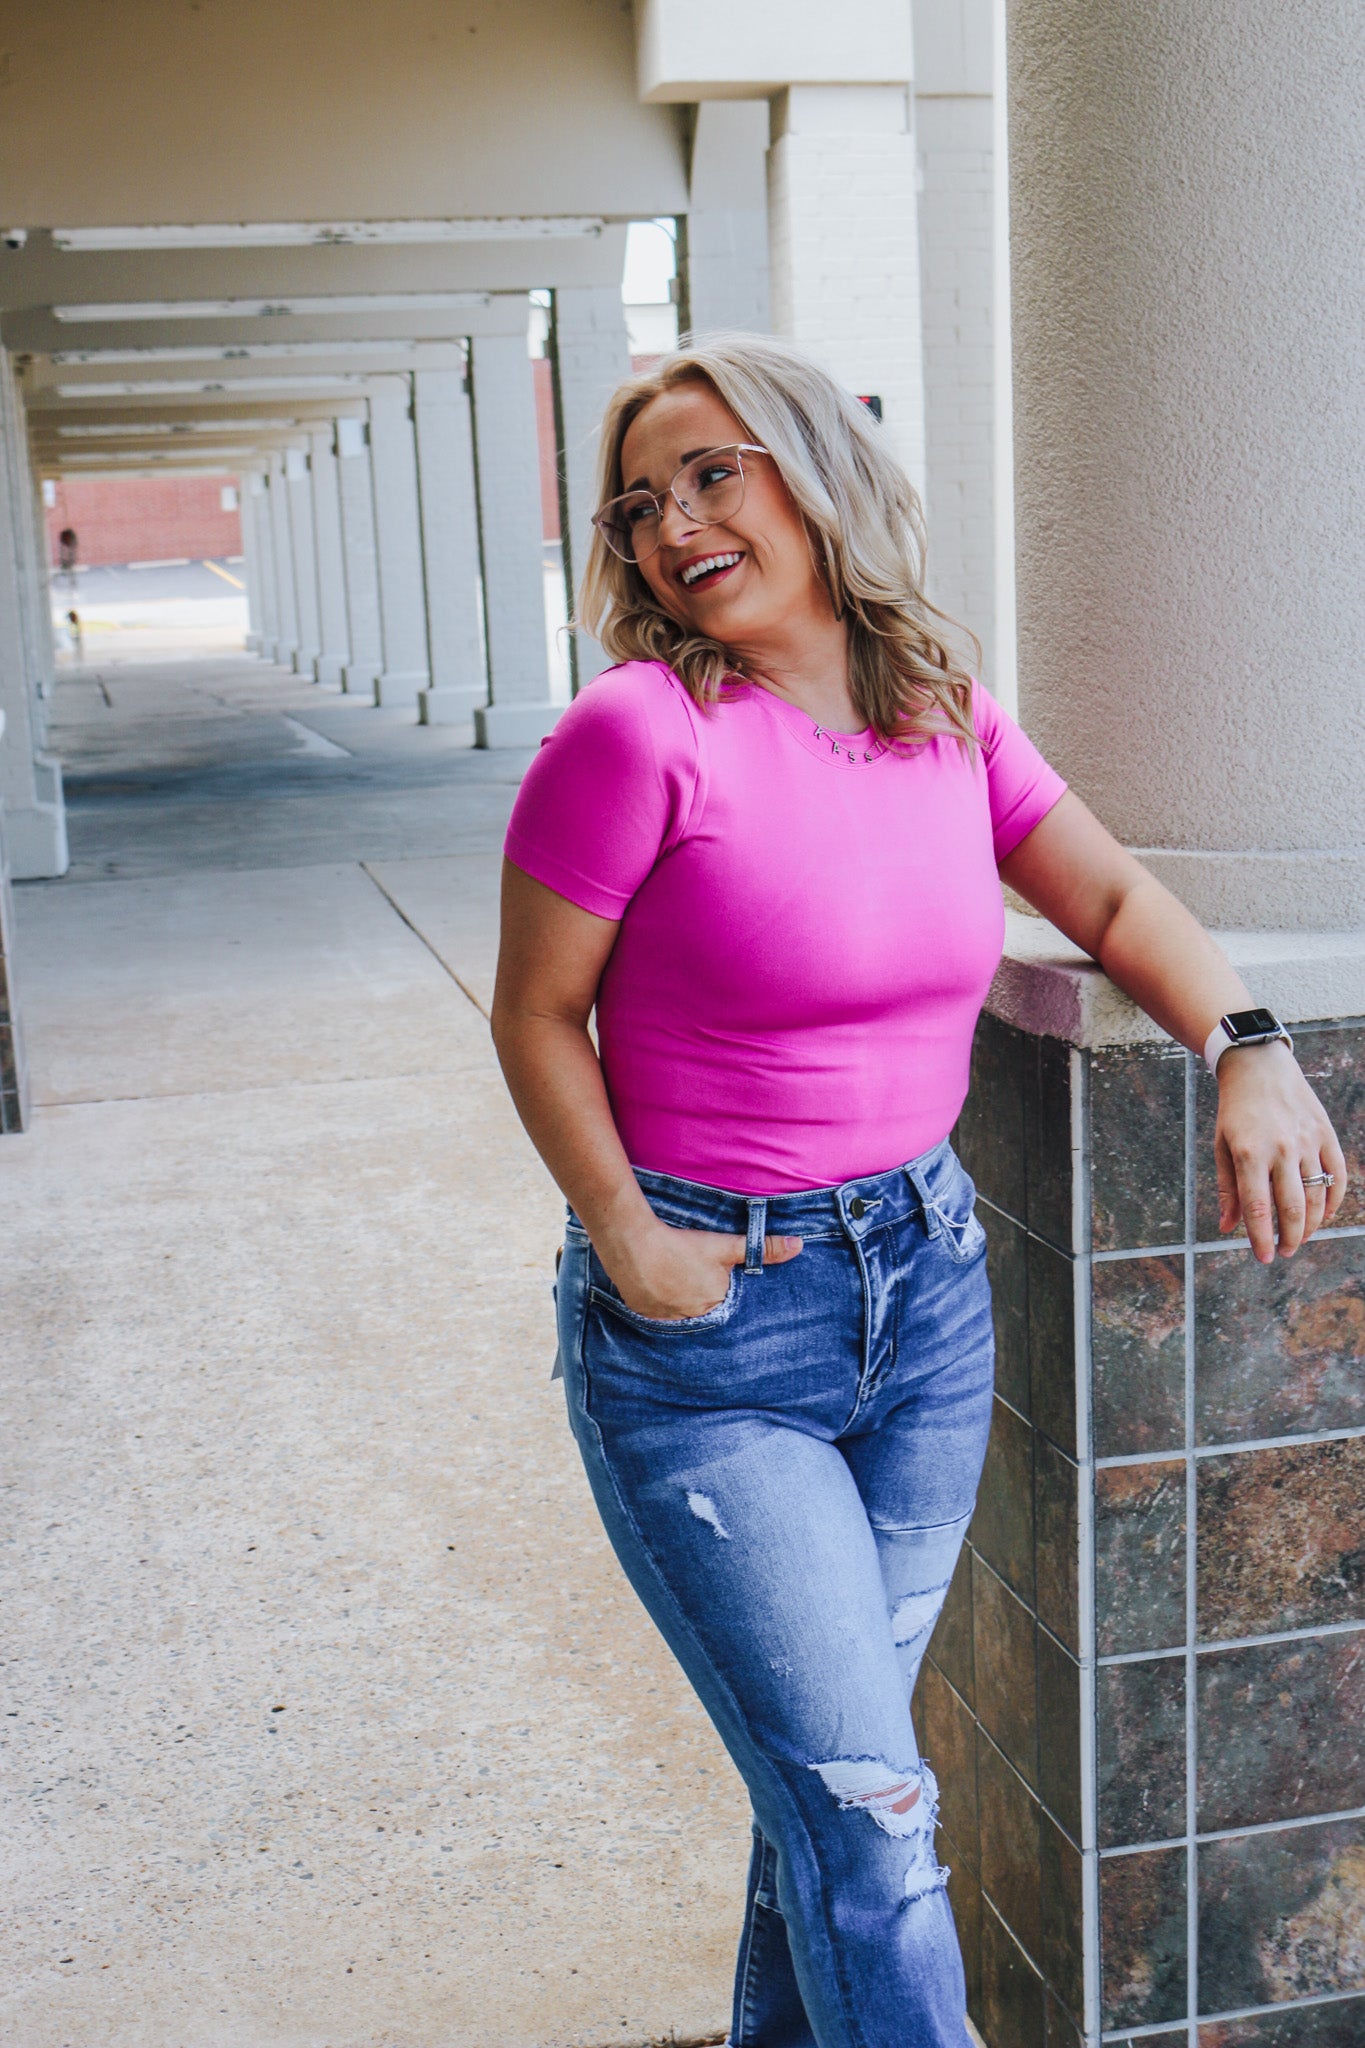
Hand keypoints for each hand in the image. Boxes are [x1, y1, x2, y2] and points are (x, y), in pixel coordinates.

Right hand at [603, 1218, 802, 1319]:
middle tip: (687, 1274)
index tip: (707, 1275)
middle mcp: (695, 1318)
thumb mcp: (725, 1246)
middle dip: (699, 1295)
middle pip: (703, 1308)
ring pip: (680, 1312)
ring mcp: (668, 1320)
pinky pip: (657, 1315)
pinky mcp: (645, 1316)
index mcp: (716, 1304)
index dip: (718, 1286)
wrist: (634, 1244)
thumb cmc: (682, 1245)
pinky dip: (658, 1303)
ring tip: (671, 1278)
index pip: (725, 1301)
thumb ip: (761, 1248)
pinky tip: (655, 1286)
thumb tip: (799, 1246)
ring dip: (678, 1300)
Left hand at [1215, 1041, 1347, 1262]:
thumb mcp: (1221, 1146)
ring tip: (1299, 1237)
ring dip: (1311, 1224)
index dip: (1262, 1238)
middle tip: (1284, 1251)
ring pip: (1317, 1196)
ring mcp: (1308, 1141)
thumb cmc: (1235, 1111)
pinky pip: (1338, 1176)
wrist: (1260, 1068)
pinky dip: (1333, 1201)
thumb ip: (1226, 1188)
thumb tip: (1227, 1227)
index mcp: (1250, 1153)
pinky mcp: (1326, 1135)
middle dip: (1290, 1237)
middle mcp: (1282, 1149)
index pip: (1258, 1207)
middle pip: (1293, 1207)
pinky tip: (1323, 1215)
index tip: (1264, 1257)